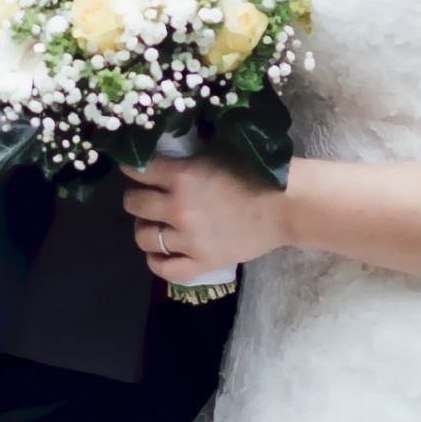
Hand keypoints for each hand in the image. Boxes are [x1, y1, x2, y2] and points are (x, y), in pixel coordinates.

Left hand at [122, 149, 287, 292]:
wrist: (287, 204)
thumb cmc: (256, 170)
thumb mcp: (215, 152)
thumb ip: (184, 157)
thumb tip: (156, 152)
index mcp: (182, 176)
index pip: (136, 170)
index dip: (132, 167)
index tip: (136, 168)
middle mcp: (179, 208)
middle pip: (133, 204)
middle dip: (137, 196)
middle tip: (150, 194)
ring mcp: (189, 240)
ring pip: (143, 237)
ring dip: (145, 227)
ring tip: (156, 222)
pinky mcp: (202, 263)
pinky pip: (165, 269)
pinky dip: (156, 261)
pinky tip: (160, 252)